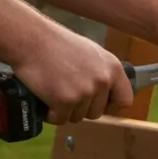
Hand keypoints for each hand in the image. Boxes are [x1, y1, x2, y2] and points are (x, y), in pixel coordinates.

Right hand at [10, 24, 134, 124]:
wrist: (31, 39)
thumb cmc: (57, 43)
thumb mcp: (92, 53)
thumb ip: (102, 72)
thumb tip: (105, 91)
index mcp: (113, 69)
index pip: (125, 100)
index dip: (111, 106)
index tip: (101, 105)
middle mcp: (103, 81)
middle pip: (97, 112)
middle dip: (82, 108)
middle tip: (67, 95)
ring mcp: (85, 92)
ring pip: (78, 117)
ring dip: (65, 110)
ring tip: (54, 93)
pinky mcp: (65, 101)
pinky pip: (60, 119)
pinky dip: (51, 114)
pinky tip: (46, 101)